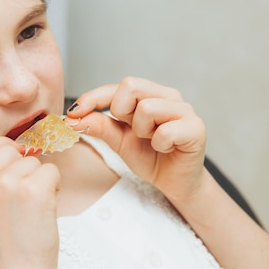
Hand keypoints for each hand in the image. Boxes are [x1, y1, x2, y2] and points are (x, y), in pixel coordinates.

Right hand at [0, 137, 60, 268]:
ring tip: (31, 212)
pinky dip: (54, 188)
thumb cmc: (2, 248)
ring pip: (34, 162)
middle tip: (25, 197)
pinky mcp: (33, 190)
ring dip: (40, 182)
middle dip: (24, 167)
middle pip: (11, 150)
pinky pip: (51, 171)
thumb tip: (18, 148)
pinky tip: (44, 210)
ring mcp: (6, 184)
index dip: (5, 149)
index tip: (16, 160)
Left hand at [67, 77, 206, 204]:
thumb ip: (99, 126)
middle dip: (121, 112)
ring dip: (141, 131)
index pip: (117, 86)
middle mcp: (168, 95)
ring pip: (147, 108)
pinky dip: (158, 144)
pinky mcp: (196, 128)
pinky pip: (165, 132)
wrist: (174, 182)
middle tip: (132, 131)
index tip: (73, 113)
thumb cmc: (150, 157)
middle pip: (131, 85)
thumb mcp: (118, 141)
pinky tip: (165, 149)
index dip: (93, 98)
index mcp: (149, 94)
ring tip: (150, 141)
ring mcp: (184, 109)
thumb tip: (72, 117)